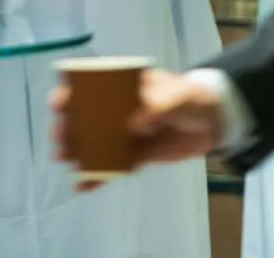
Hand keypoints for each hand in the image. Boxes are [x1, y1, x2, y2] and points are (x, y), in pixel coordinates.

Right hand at [50, 70, 225, 190]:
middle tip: (60, 141)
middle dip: (68, 127)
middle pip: (84, 117)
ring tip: (65, 160)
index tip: (59, 105)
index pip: (87, 87)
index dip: (70, 94)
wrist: (215, 122)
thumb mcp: (177, 98)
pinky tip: (83, 186)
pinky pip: (112, 165)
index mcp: (120, 86)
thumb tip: (135, 125)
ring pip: (94, 142)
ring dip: (77, 151)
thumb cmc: (190, 99)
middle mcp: (115, 109)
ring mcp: (123, 132)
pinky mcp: (135, 154)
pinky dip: (98, 176)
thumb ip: (157, 108)